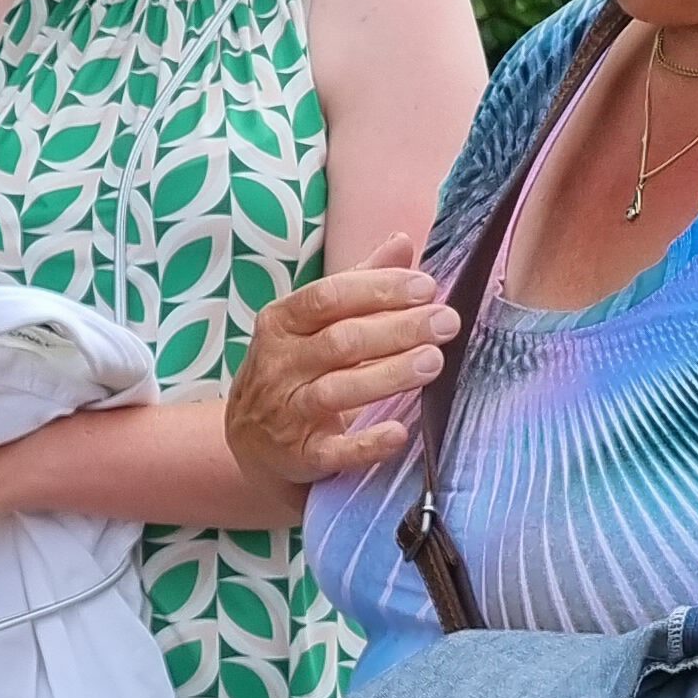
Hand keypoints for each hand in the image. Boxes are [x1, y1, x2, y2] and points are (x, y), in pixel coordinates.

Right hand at [224, 234, 461, 488]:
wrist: (251, 440)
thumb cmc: (295, 368)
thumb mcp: (313, 323)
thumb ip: (358, 283)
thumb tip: (402, 241)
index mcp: (281, 322)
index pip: (329, 297)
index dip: (379, 289)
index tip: (426, 287)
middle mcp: (279, 365)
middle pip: (340, 341)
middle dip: (397, 330)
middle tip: (446, 323)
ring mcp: (286, 411)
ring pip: (336, 391)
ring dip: (388, 376)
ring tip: (434, 362)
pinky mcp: (300, 455)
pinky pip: (333, 451)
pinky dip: (366, 444)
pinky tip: (399, 432)